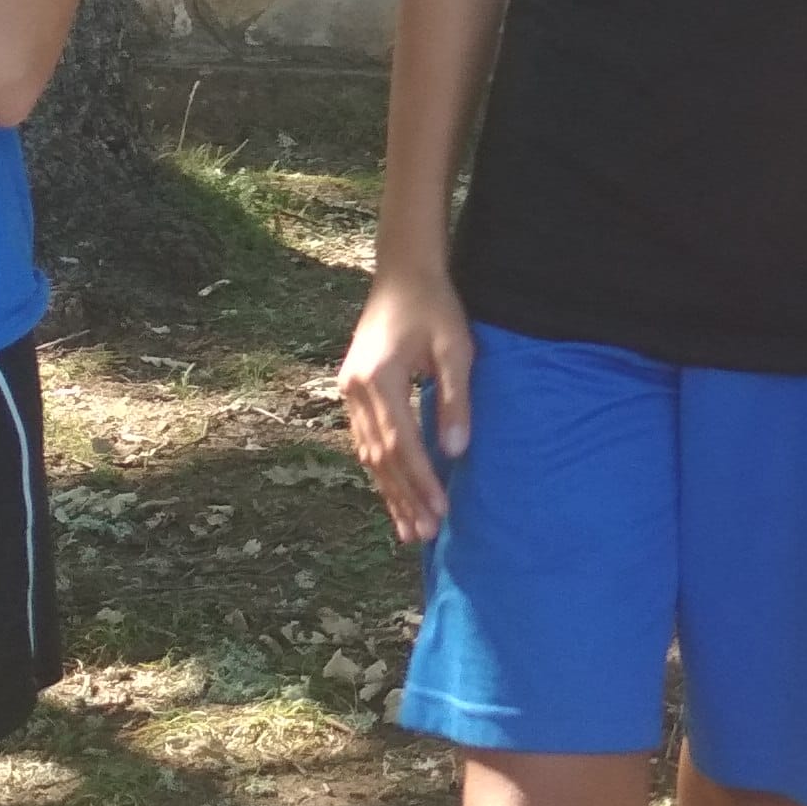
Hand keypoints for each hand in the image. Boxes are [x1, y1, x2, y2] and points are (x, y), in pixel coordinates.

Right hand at [337, 260, 473, 541]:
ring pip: (368, 453)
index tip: (439, 511)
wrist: (403, 272)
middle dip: (403, 497)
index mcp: (379, 379)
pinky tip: (393, 491)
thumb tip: (456, 453)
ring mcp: (349, 391)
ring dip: (389, 491)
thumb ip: (455, 401)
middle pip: (380, 457)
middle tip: (423, 534)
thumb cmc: (435, 306)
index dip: (421, 481)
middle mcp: (356, 389)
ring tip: (409, 526)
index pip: (402, 444)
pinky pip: (365, 439)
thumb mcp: (455, 350)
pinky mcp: (353, 389)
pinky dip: (381, 469)